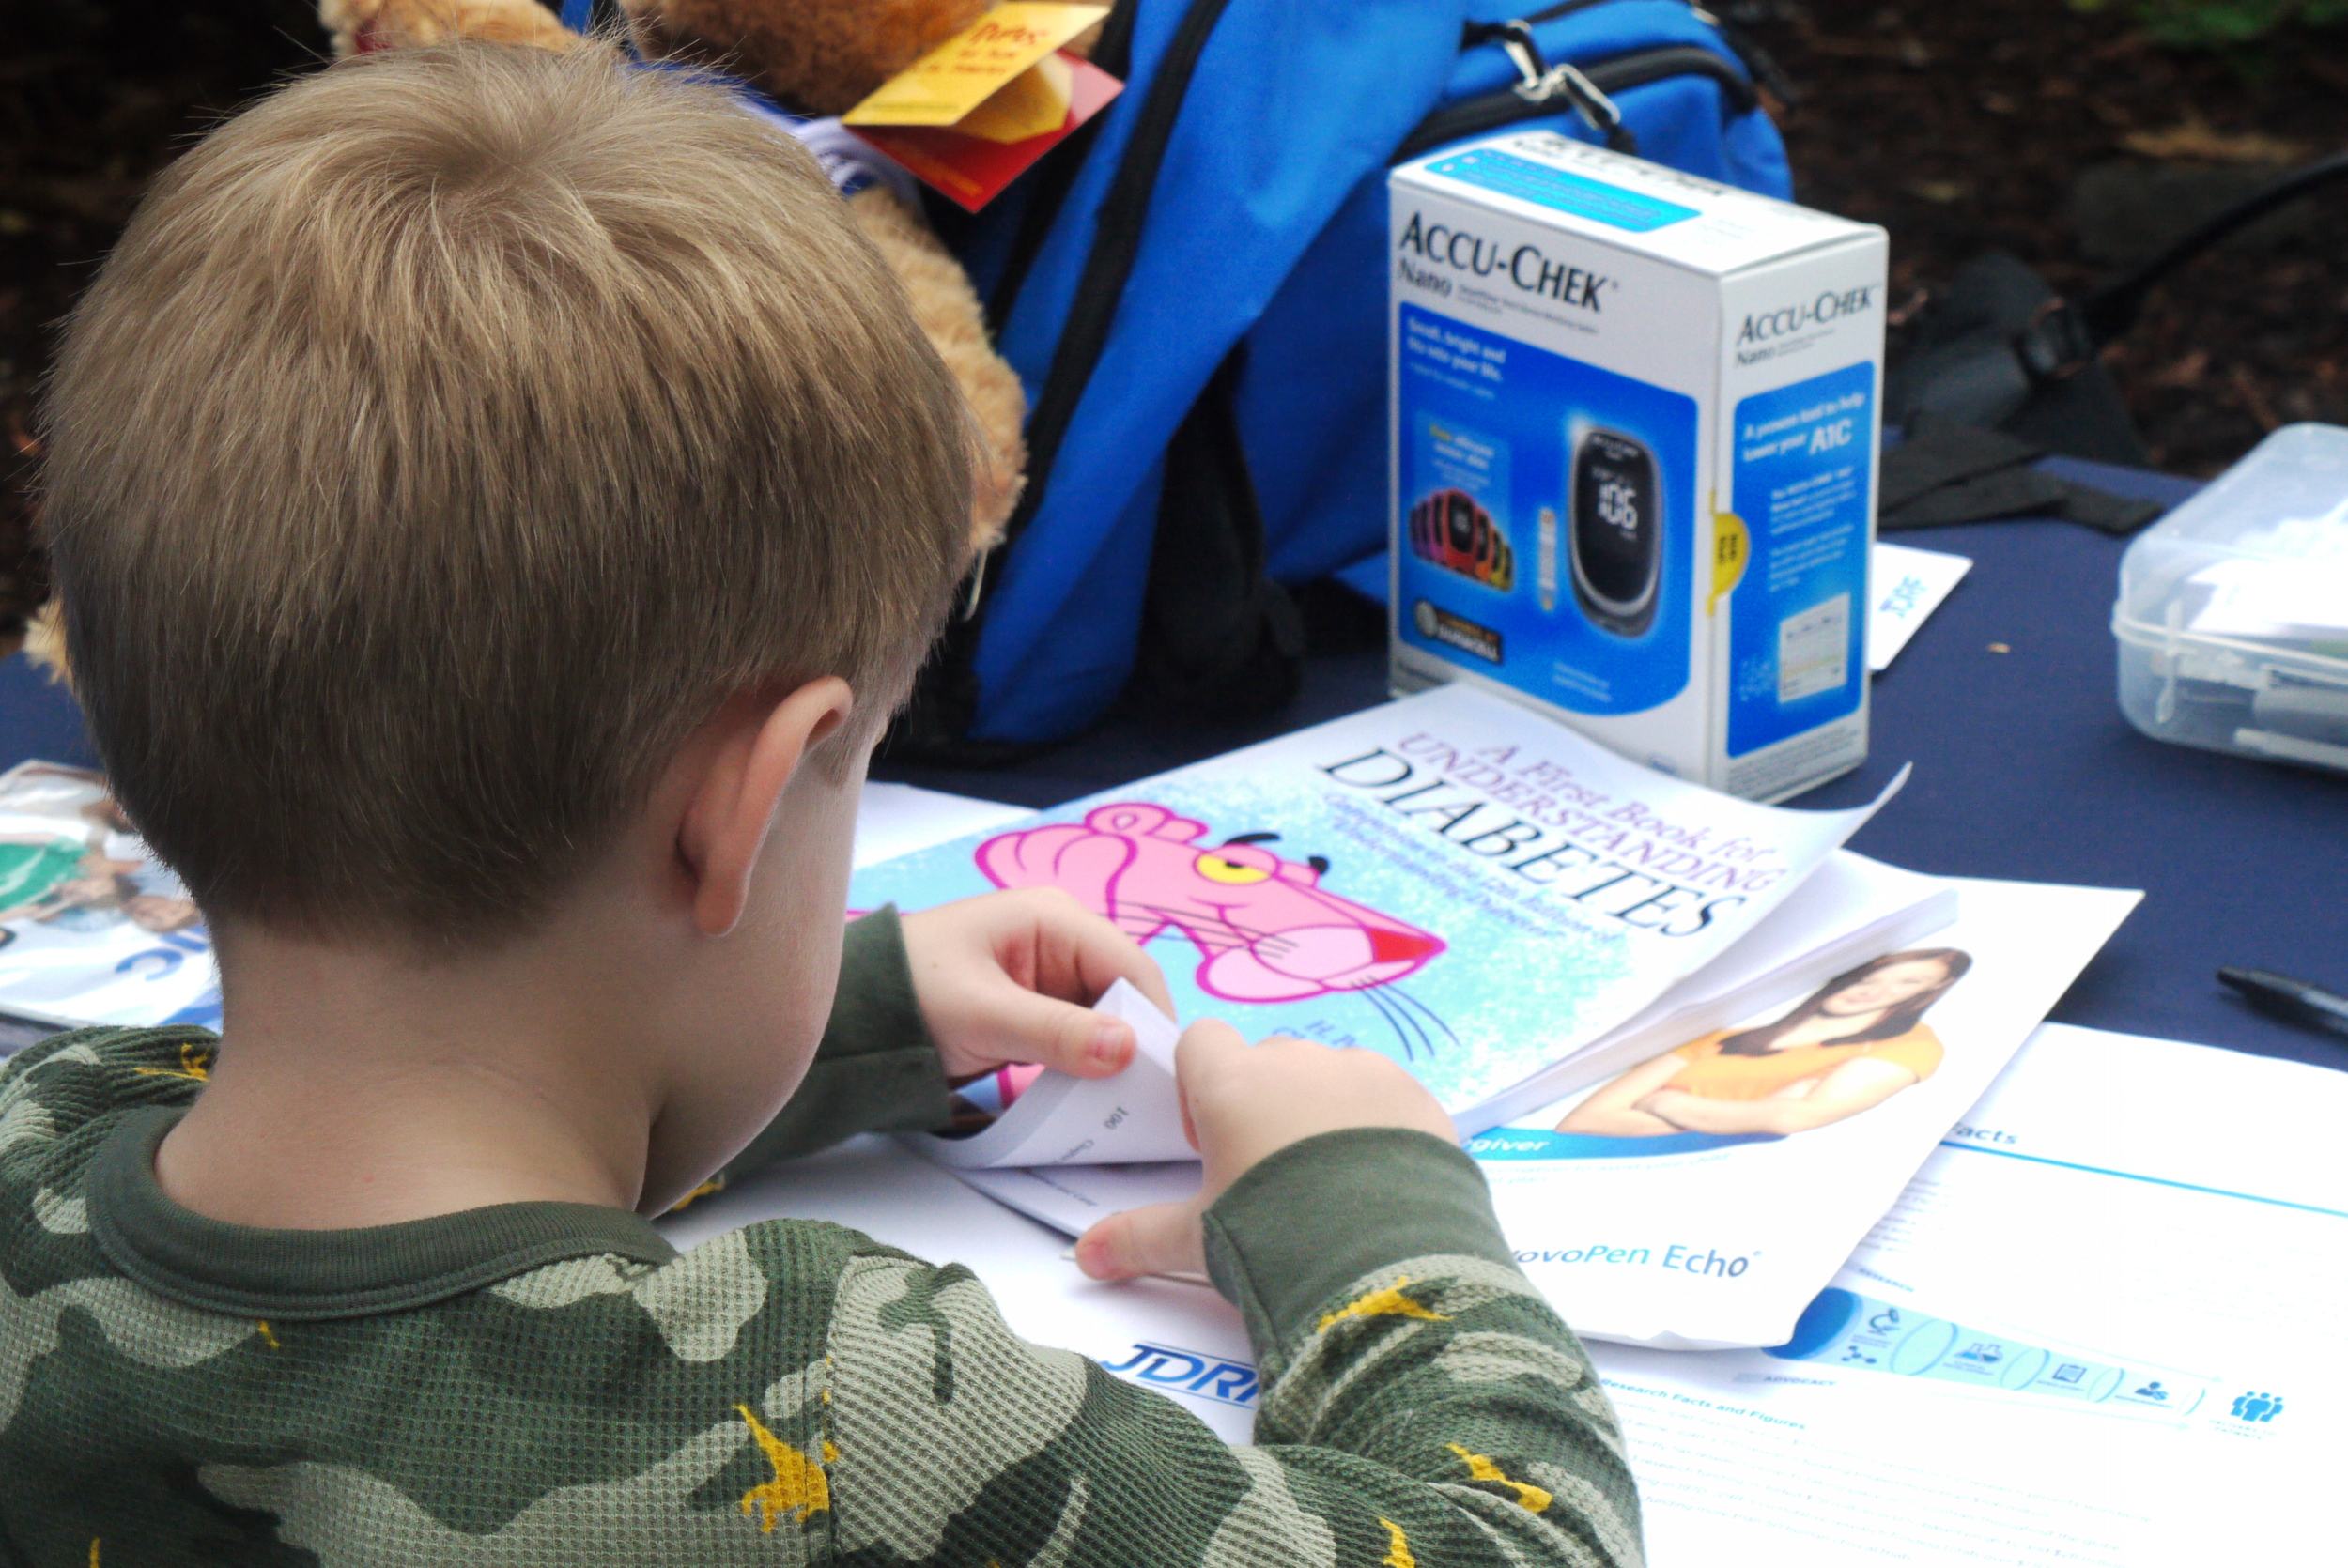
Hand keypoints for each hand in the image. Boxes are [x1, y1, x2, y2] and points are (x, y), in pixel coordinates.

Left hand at [900, 888, 1174, 1084]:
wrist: (850, 1016)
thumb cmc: (907, 994)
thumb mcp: (983, 1014)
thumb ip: (1055, 1032)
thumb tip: (1128, 1050)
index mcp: (1054, 918)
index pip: (1132, 967)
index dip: (1154, 1020)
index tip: (1166, 1079)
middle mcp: (1061, 941)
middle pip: (1126, 995)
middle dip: (1135, 1044)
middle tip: (1145, 1103)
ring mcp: (1050, 977)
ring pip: (1108, 1021)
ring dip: (1112, 1060)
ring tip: (1120, 1107)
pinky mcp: (1037, 1010)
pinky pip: (1081, 1038)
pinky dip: (1087, 1067)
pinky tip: (1090, 1100)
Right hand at [1074, 1022, 1455, 1281]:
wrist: (1384, 1260)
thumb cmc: (1274, 1237)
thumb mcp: (1197, 1242)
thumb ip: (1137, 1239)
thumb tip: (1085, 1256)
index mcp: (1232, 1082)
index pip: (1200, 1041)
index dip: (1199, 1086)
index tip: (1211, 1140)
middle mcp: (1296, 1061)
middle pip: (1267, 1060)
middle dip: (1264, 1102)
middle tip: (1272, 1175)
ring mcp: (1362, 1072)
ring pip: (1330, 1076)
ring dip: (1324, 1112)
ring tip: (1334, 1185)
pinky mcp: (1417, 1096)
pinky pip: (1387, 1098)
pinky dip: (1379, 1127)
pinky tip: (1382, 1185)